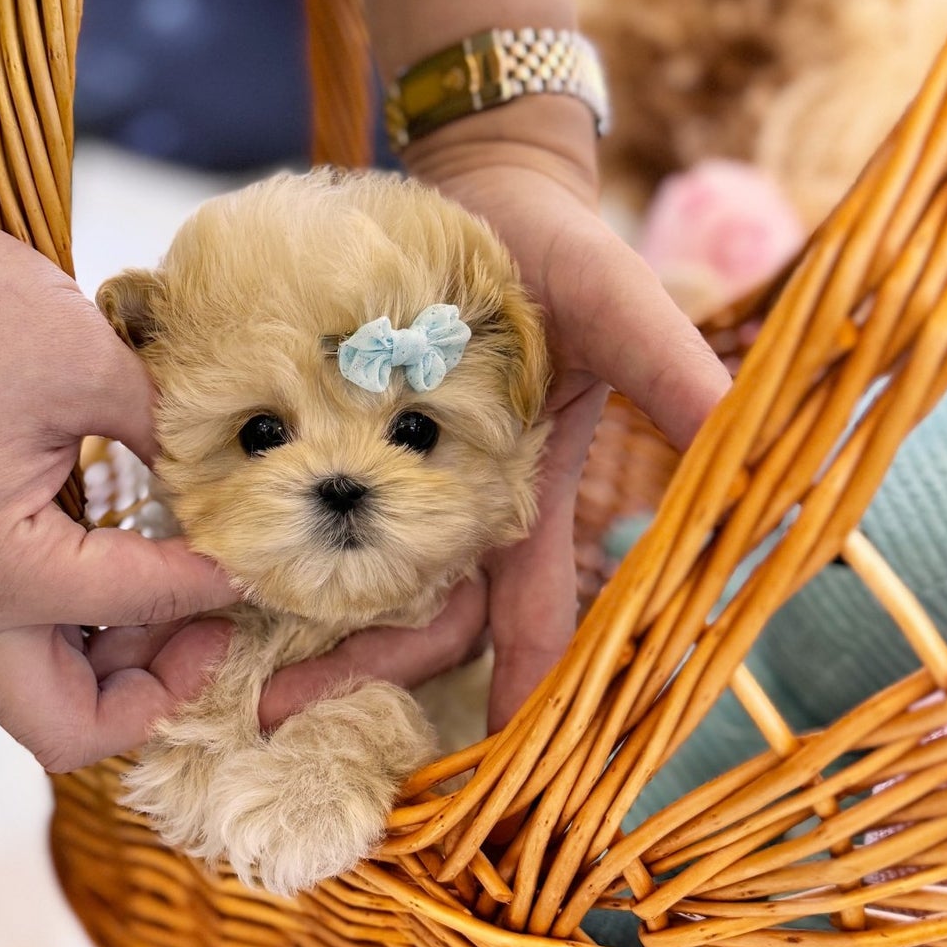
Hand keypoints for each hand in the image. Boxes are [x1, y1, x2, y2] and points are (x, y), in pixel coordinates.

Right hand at [0, 139, 240, 770]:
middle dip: (156, 688)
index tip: (263, 549)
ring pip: (41, 681)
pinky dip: (82, 613)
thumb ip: (170, 441)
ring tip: (185, 578)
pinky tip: (132, 546)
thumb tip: (233, 483)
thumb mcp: (85, 362)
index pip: (139, 609)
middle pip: (67, 725)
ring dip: (120, 654)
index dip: (217, 585)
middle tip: (217, 619)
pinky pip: (19, 625)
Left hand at [263, 100, 729, 732]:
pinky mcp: (336, 433)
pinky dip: (266, 544)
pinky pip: (297, 505)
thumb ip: (672, 373)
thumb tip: (736, 428)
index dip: (524, 688)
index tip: (499, 757)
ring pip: (350, 579)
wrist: (487, 188)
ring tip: (238, 675)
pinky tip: (210, 576)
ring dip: (303, 628)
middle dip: (364, 673)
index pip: (532, 615)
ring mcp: (394, 475)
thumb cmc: (567, 255)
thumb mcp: (622, 310)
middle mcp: (459, 508)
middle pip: (419, 618)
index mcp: (529, 502)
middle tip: (281, 718)